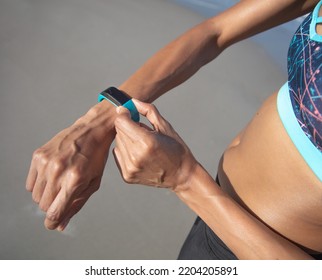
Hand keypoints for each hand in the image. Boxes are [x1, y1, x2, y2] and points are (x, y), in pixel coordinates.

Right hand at [26, 101, 115, 230]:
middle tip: (64, 195)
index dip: (53, 222)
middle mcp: (58, 171)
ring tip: (60, 183)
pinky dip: (40, 184)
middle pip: (43, 206)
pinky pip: (30, 183)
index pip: (54, 212)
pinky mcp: (38, 155)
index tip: (54, 223)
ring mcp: (46, 162)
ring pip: (36, 196)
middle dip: (53, 206)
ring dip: (46, 195)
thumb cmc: (96, 158)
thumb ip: (76, 205)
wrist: (91, 131)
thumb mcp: (93, 183)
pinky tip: (53, 175)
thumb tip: (61, 225)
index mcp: (75, 180)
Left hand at [113, 99, 196, 190]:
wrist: (181, 176)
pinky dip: (126, 150)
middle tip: (142, 130)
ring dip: (127, 139)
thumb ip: (148, 111)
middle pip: (119, 131)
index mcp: (147, 142)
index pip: (121, 122)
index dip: (124, 114)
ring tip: (142, 143)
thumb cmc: (176, 150)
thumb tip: (132, 101)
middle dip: (127, 126)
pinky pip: (118, 155)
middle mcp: (136, 156)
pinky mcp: (127, 176)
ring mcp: (130, 168)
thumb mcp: (165, 127)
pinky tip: (139, 153)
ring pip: (118, 143)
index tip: (129, 113)